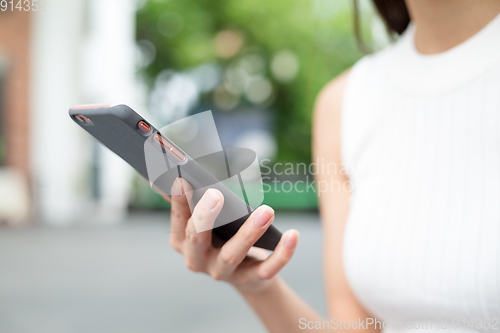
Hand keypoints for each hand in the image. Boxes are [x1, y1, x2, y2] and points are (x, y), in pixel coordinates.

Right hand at [167, 178, 298, 293]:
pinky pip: (267, 269)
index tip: (182, 180)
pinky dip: (282, 253)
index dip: (180, 203)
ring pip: (233, 254)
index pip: (179, 221)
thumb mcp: (208, 220)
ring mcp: (223, 273)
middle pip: (198, 240)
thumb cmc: (221, 235)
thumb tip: (188, 174)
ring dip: (250, 232)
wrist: (245, 274)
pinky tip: (292, 234)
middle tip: (215, 194)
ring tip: (267, 210)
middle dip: (205, 217)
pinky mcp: (251, 280)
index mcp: (182, 242)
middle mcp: (198, 260)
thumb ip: (198, 201)